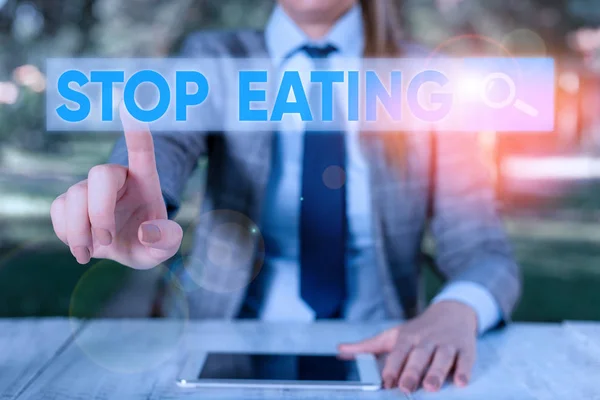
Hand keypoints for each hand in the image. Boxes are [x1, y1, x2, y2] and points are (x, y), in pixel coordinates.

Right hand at [50, 109, 182, 268]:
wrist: (125, 249)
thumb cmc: (149, 241)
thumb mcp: (165, 247)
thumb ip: (166, 240)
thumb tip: (147, 232)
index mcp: (145, 181)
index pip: (141, 150)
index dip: (136, 130)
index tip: (130, 105)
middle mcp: (116, 178)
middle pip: (99, 174)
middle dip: (100, 212)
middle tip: (106, 242)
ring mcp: (90, 188)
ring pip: (73, 198)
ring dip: (80, 232)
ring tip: (92, 253)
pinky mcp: (69, 201)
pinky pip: (59, 211)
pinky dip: (67, 235)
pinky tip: (82, 247)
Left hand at [339, 301, 477, 392]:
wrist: (452, 311)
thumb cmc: (418, 330)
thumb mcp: (393, 335)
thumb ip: (368, 346)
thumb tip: (341, 350)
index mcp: (408, 337)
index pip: (398, 352)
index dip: (392, 367)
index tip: (386, 382)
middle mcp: (427, 340)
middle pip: (419, 356)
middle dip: (412, 372)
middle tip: (406, 388)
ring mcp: (447, 344)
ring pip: (442, 358)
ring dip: (437, 372)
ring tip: (431, 387)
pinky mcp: (465, 348)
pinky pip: (465, 360)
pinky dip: (464, 370)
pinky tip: (461, 381)